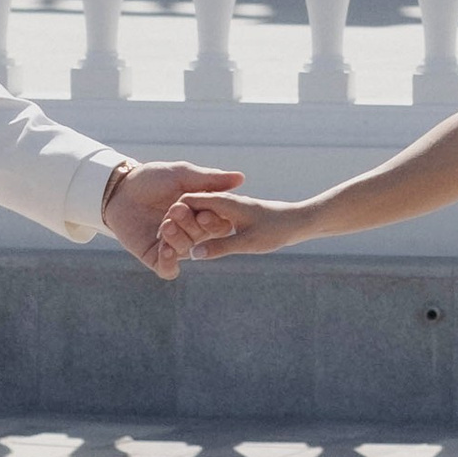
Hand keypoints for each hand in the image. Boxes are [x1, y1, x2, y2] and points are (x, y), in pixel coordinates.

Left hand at [100, 161, 242, 281]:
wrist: (121, 188)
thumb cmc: (153, 178)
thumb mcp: (182, 175)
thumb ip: (210, 179)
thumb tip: (241, 178)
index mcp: (201, 214)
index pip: (219, 225)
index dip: (215, 221)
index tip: (205, 212)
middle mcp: (190, 232)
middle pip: (203, 238)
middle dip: (191, 225)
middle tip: (175, 209)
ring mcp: (172, 245)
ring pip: (186, 251)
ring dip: (178, 238)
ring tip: (165, 223)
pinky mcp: (154, 256)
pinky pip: (168, 269)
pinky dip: (169, 263)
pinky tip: (165, 250)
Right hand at [156, 191, 309, 264]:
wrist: (298, 222)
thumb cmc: (276, 230)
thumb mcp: (248, 242)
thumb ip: (220, 247)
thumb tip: (193, 255)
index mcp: (224, 202)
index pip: (189, 201)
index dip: (172, 216)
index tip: (160, 233)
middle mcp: (223, 202)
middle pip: (190, 207)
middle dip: (174, 222)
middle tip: (159, 239)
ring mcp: (226, 208)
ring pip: (198, 214)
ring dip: (184, 226)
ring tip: (169, 243)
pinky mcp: (231, 217)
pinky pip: (207, 221)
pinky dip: (196, 230)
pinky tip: (190, 244)